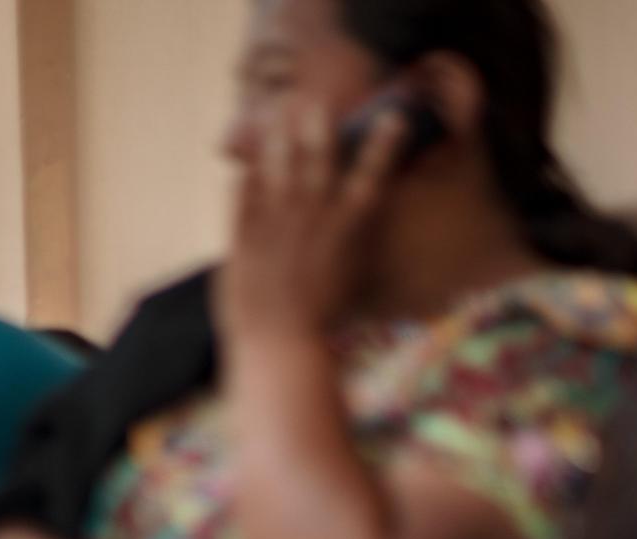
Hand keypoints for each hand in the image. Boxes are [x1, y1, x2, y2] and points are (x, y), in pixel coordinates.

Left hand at [218, 103, 405, 339]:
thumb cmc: (324, 318)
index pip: (370, 177)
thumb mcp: (353, 276)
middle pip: (318, 162)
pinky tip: (245, 162)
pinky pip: (242, 197)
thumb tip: (364, 215)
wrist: (280, 342)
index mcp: (345, 230)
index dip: (383, 146)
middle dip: (320, 127)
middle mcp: (312, 219)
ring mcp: (275, 225)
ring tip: (277, 113)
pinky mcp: (243, 237)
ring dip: (279, 139)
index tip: (394, 117)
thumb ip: (356, 242)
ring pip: (277, 170)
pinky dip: (245, 178)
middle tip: (317, 98)